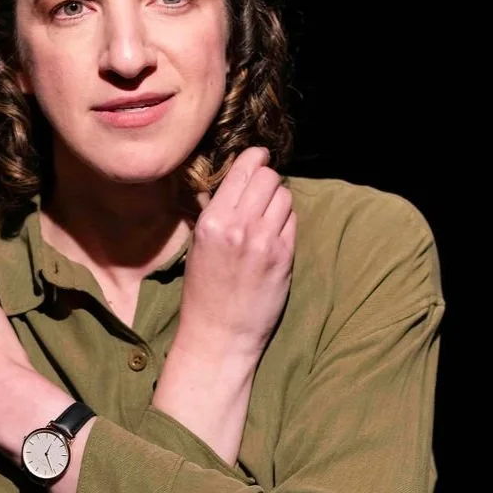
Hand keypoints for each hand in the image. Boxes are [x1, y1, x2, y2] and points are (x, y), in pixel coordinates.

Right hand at [178, 146, 295, 364]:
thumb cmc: (204, 293)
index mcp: (212, 221)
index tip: (260, 157)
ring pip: (284, 197)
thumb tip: (238, 182)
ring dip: (279, 201)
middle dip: (268, 179)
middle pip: (268, 177)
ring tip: (268, 217)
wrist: (219, 335)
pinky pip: (293, 222)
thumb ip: (218, 213)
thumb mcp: (200, 246)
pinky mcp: (284, 257)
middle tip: (264, 190)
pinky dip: (286, 222)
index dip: (256, 158)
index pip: (243, 170)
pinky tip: (275, 235)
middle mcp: (239, 226)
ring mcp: (264, 242)